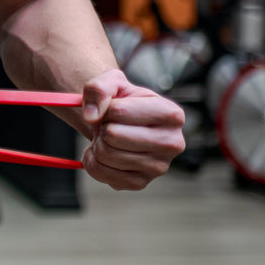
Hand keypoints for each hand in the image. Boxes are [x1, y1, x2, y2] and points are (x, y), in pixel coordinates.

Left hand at [79, 69, 185, 189]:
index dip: (107, 108)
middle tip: (110, 125)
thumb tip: (91, 116)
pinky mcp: (139, 183)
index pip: (118, 112)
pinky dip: (92, 160)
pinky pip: (99, 172)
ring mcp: (159, 167)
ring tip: (109, 138)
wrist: (118, 122)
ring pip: (104, 154)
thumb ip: (99, 88)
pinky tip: (105, 153)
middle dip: (102, 127)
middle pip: (112, 136)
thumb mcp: (110, 81)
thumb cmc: (120, 101)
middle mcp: (172, 143)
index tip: (115, 109)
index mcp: (172, 114)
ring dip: (97, 143)